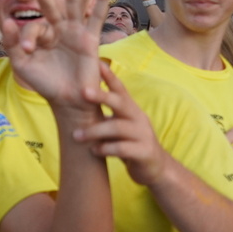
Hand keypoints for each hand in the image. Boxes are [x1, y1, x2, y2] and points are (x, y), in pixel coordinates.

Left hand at [0, 0, 107, 107]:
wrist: (67, 100)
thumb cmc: (45, 83)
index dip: (27, 35)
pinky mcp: (89, 38)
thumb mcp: (23, 64)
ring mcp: (74, 32)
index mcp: (42, 36)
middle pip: (49, 4)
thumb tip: (5, 21)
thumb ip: (12, 43)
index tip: (28, 50)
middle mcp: (58, 30)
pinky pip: (96, 16)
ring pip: (72, 3)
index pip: (32, 26)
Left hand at [75, 62, 168, 185]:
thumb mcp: (119, 125)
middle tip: (82, 92)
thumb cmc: (131, 143)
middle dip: (102, 96)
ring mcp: (144, 135)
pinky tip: (94, 150)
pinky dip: (106, 148)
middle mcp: (139, 118)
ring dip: (95, 131)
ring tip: (77, 136)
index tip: (96, 62)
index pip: (121, 90)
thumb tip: (79, 98)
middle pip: (121, 103)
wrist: (155, 168)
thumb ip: (106, 114)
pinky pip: (123, 148)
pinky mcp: (144, 152)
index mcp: (131, 110)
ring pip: (118, 127)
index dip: (109, 76)